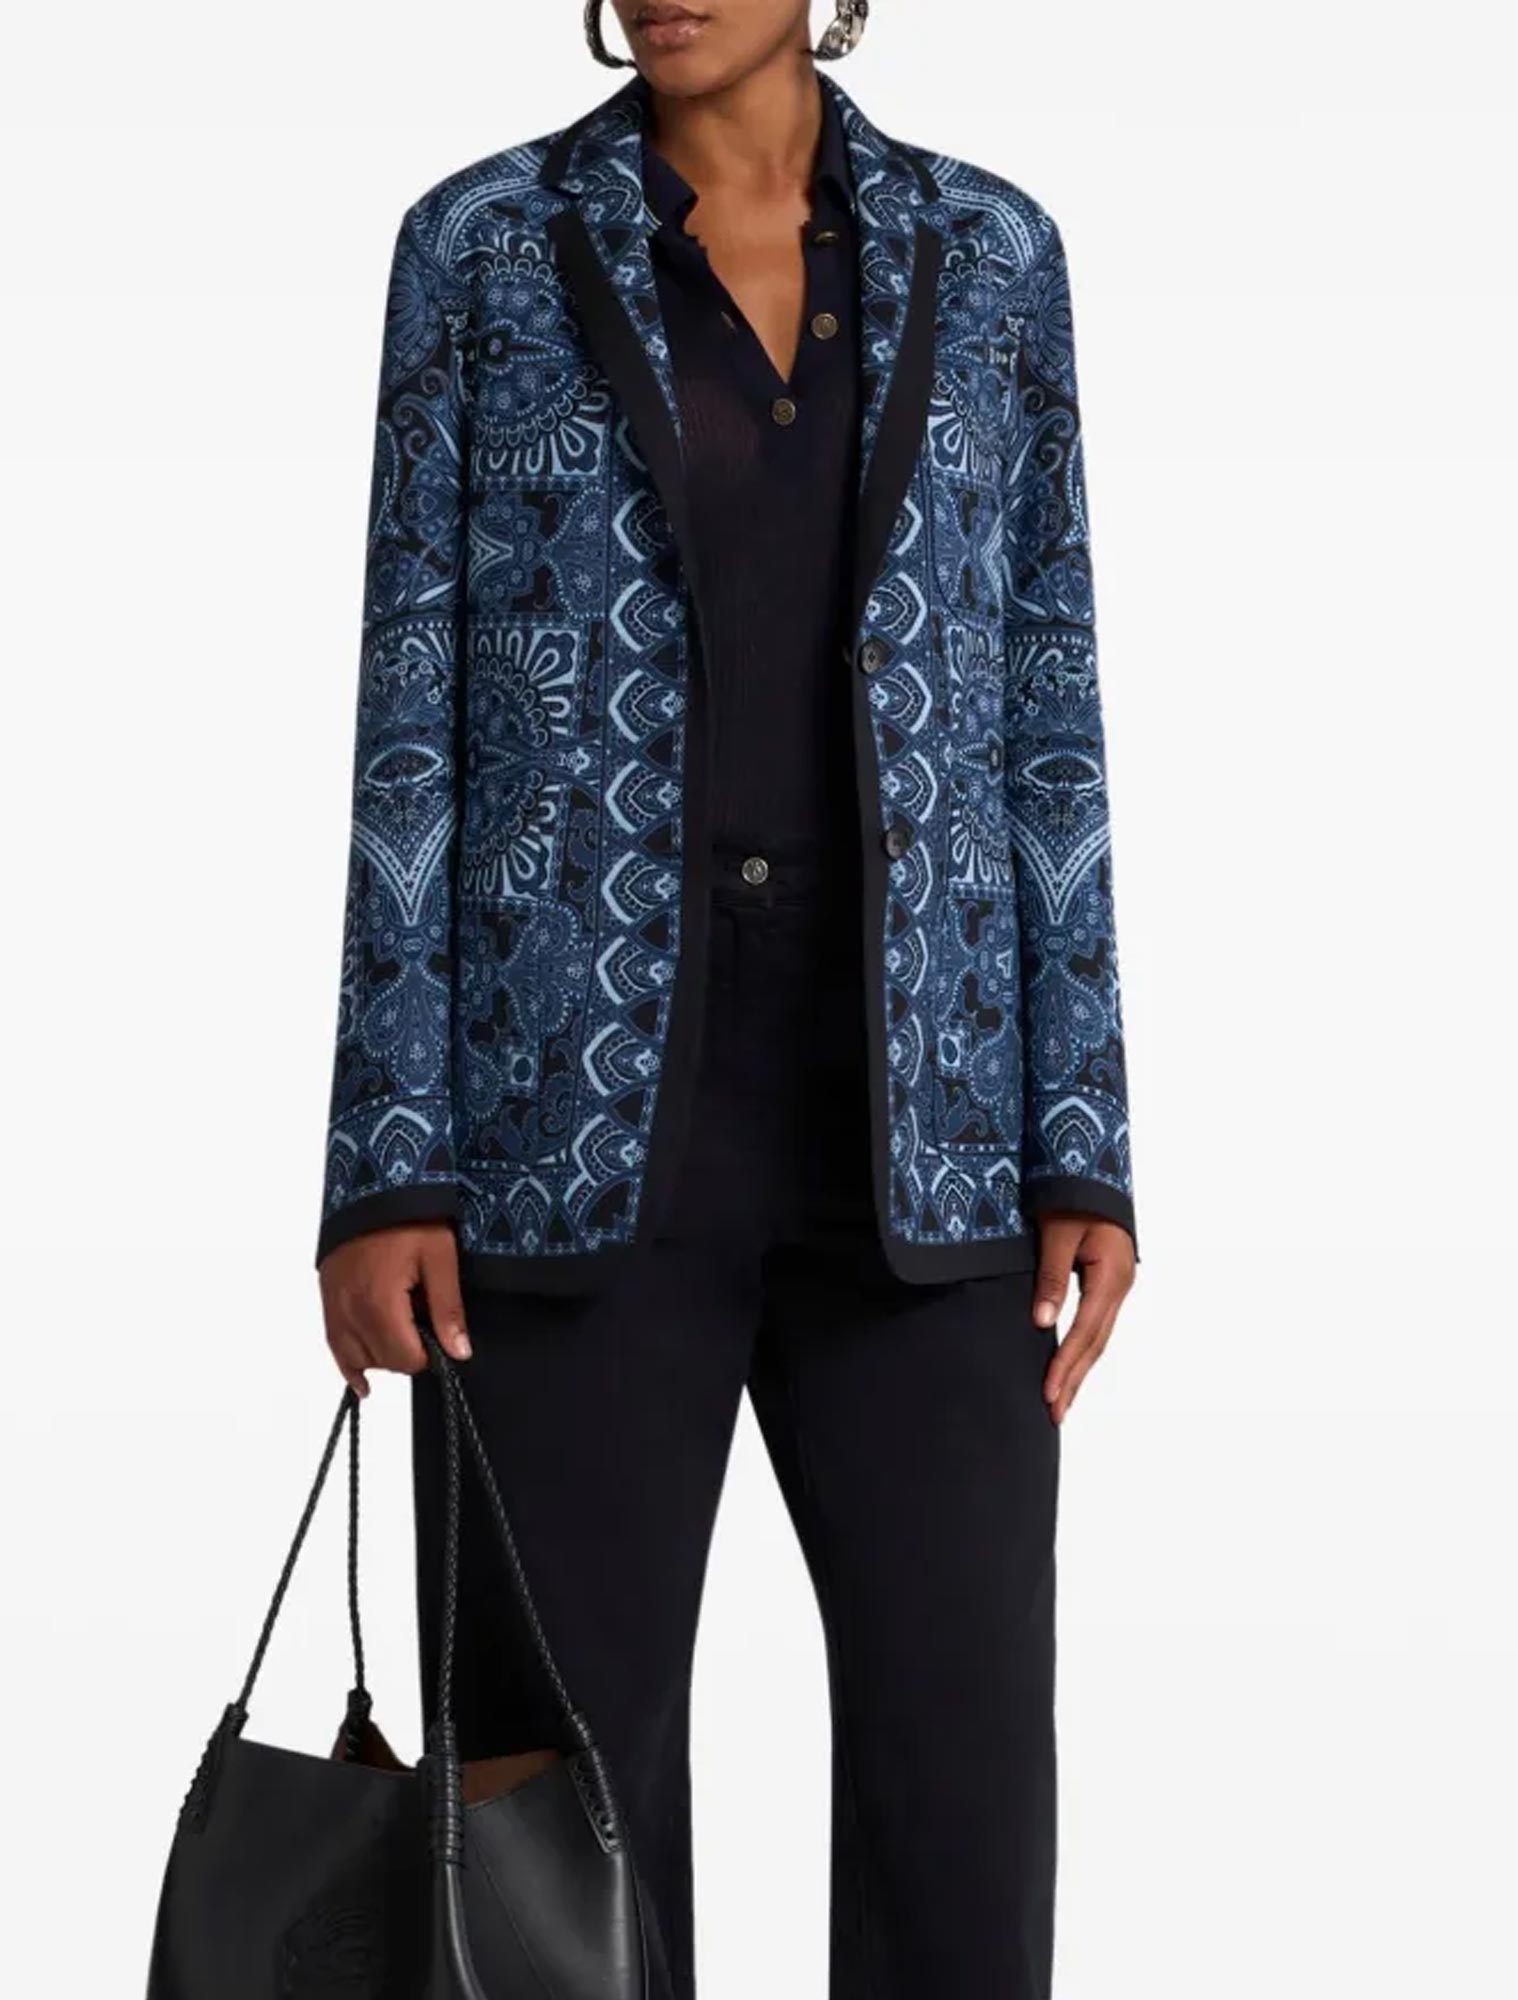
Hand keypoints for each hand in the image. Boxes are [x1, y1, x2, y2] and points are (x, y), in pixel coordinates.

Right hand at [318, 1222, 471, 1396]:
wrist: (375, 1187)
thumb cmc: (411, 1218)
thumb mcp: (440, 1258)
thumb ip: (447, 1309)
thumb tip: (459, 1352)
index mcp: (380, 1301)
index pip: (405, 1358)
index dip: (429, 1354)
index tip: (439, 1335)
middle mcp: (350, 1309)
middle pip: (382, 1360)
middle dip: (407, 1353)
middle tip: (423, 1322)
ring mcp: (334, 1304)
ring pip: (357, 1357)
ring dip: (381, 1354)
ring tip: (401, 1328)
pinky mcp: (327, 1297)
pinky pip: (334, 1344)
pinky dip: (349, 1362)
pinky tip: (362, 1380)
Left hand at [1033, 1213, 1135, 1422]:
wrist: (1092, 1171)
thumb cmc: (1073, 1196)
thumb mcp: (1058, 1234)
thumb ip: (1051, 1278)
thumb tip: (1042, 1323)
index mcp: (1110, 1277)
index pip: (1085, 1333)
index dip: (1066, 1366)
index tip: (1049, 1394)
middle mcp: (1118, 1287)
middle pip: (1095, 1344)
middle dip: (1074, 1380)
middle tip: (1054, 1413)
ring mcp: (1116, 1286)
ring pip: (1098, 1338)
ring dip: (1078, 1369)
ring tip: (1061, 1400)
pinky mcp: (1108, 1283)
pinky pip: (1095, 1324)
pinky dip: (1081, 1349)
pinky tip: (1069, 1364)